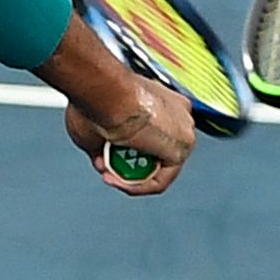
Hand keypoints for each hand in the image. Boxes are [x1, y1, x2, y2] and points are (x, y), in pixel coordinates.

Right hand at [63, 74, 193, 195]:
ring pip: (160, 167)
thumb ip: (104, 148)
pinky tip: (119, 182)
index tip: (104, 157)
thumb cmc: (96, 100)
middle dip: (130, 167)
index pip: (151, 133)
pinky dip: (139, 186)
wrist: (104, 93)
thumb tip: (103, 164)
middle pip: (157, 151)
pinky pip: (162, 179)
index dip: (125, 152)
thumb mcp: (95, 129)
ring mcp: (184, 128)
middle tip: (107, 170)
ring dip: (134, 179)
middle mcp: (178, 111)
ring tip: (110, 177)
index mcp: (160, 100)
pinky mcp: (183, 147)